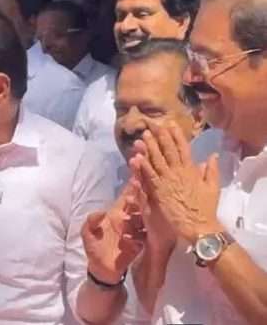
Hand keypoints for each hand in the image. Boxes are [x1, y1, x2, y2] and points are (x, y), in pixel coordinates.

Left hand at [82, 178, 144, 283]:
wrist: (103, 271)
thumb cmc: (95, 249)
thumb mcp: (87, 234)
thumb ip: (90, 222)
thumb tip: (101, 212)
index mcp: (116, 213)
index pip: (127, 194)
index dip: (133, 180)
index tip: (139, 164)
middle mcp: (129, 218)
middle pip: (139, 200)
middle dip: (144, 187)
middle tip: (148, 173)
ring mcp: (137, 229)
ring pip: (145, 213)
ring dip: (146, 205)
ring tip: (147, 193)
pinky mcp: (141, 242)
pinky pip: (147, 231)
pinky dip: (147, 226)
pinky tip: (149, 219)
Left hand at [133, 121, 222, 242]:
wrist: (198, 226)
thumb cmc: (205, 208)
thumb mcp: (212, 187)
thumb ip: (211, 170)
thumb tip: (212, 155)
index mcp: (191, 170)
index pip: (183, 148)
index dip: (176, 135)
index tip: (170, 124)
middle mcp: (179, 173)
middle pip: (168, 151)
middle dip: (161, 137)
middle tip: (153, 125)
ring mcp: (167, 181)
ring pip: (157, 161)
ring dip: (150, 148)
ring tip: (143, 136)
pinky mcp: (158, 191)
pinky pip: (149, 176)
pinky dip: (143, 166)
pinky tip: (137, 157)